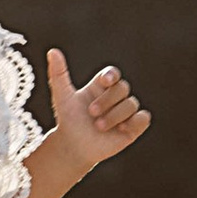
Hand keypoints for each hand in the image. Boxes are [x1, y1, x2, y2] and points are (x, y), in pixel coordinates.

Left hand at [46, 48, 150, 165]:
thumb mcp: (61, 96)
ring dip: (116, 115)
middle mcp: (115, 97)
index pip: (113, 74)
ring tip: (99, 126)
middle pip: (123, 88)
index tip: (105, 81)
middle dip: (108, 100)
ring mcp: (125, 112)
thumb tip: (53, 51)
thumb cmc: (68, 120)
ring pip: (132, 104)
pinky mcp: (133, 127)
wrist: (73, 146)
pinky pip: (143, 118)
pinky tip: (120, 129)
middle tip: (91, 112)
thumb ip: (58, 74)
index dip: (112, 75)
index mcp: (101, 86)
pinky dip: (135, 121)